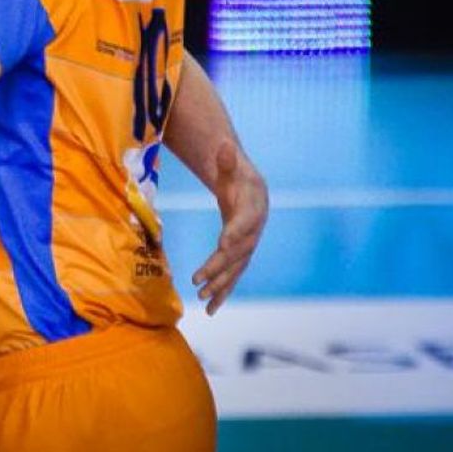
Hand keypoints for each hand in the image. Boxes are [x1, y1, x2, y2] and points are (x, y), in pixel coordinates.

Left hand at [192, 141, 267, 314]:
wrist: (251, 190)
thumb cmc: (236, 175)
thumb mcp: (230, 165)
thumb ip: (226, 159)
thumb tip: (223, 143)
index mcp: (253, 210)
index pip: (245, 223)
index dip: (235, 233)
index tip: (222, 245)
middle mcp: (253, 232)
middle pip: (237, 252)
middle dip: (220, 267)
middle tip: (199, 279)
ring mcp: (248, 246)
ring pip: (236, 270)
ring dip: (221, 286)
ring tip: (203, 301)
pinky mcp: (240, 256)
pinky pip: (232, 276)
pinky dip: (222, 292)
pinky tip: (211, 308)